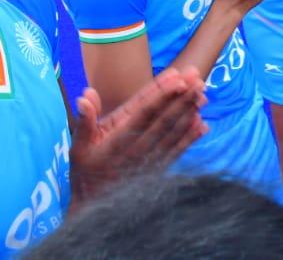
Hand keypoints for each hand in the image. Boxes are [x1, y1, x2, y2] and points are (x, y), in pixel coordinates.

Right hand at [70, 66, 208, 204]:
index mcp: (119, 139)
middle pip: (164, 118)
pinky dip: (190, 138)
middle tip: (198, 76)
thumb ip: (84, 120)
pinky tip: (202, 124)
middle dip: (182, 97)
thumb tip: (86, 95)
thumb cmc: (85, 170)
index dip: (162, 94)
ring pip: (174, 133)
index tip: (178, 77)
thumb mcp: (78, 146)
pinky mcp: (157, 170)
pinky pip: (177, 152)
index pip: (144, 111)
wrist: (94, 205)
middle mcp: (138, 148)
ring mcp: (150, 160)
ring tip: (203, 93)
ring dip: (190, 113)